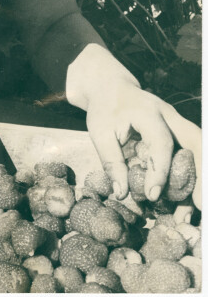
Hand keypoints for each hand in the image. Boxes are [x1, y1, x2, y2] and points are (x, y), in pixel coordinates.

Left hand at [66, 44, 200, 208]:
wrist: (111, 88)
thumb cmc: (105, 109)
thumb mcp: (100, 133)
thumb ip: (111, 161)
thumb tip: (122, 193)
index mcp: (148, 112)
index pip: (161, 142)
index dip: (160, 170)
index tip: (153, 195)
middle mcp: (169, 116)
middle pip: (196, 141)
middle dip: (201, 173)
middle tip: (198, 204)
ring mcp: (177, 123)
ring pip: (198, 148)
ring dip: (199, 179)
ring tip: (192, 210)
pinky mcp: (178, 133)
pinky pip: (191, 153)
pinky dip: (191, 177)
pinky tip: (184, 202)